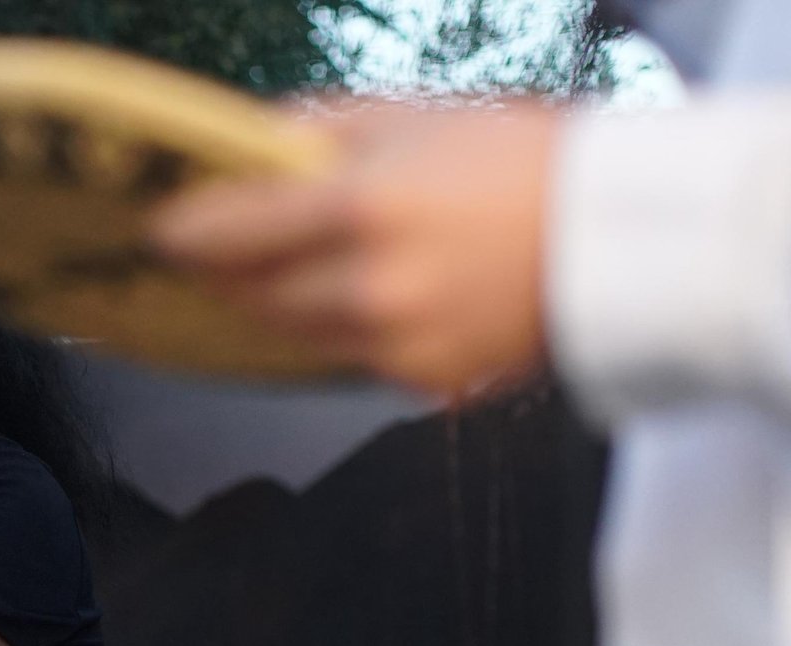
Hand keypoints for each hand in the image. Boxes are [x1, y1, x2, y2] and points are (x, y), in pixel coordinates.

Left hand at [148, 100, 563, 398]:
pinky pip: (351, 359)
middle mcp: (370, 286)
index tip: (160, 228)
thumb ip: (329, 129)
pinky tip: (359, 299)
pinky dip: (340, 332)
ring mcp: (396, 342)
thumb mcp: (424, 118)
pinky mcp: (425, 382)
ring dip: (273, 305)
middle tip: (202, 255)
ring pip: (294, 334)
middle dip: (222, 274)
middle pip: (251, 294)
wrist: (630, 237)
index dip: (186, 231)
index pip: (233, 230)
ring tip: (274, 273)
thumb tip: (259, 136)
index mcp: (364, 207)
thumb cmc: (533, 163)